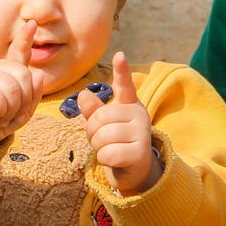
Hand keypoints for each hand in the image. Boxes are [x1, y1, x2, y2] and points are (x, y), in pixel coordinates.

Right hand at [0, 20, 44, 155]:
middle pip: (26, 77)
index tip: (32, 23)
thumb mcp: (23, 109)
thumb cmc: (0, 119)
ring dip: (11, 110)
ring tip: (1, 114)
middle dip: (24, 101)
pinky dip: (0, 114)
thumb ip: (33, 93)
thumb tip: (38, 74)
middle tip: (10, 112)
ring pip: (13, 90)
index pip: (19, 52)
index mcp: (9, 70)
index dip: (25, 38)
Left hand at [73, 51, 159, 194]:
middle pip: (100, 118)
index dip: (121, 70)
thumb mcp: (104, 125)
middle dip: (93, 133)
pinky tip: (114, 159)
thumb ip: (93, 110)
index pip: (125, 85)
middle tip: (103, 140)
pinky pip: (108, 153)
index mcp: (129, 104)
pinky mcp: (140, 152)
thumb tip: (83, 94)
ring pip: (102, 137)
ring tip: (109, 149)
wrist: (134, 171)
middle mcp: (139, 115)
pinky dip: (104, 159)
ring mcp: (142, 133)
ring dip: (98, 147)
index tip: (120, 55)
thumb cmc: (116, 143)